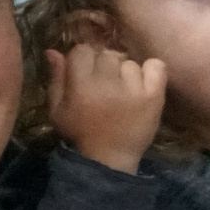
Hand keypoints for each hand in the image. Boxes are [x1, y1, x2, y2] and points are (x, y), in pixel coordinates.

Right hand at [46, 43, 165, 174]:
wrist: (109, 159)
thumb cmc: (80, 132)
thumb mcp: (58, 109)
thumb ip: (56, 78)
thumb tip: (53, 50)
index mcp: (80, 86)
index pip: (83, 50)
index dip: (83, 59)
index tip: (86, 73)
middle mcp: (107, 84)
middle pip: (107, 55)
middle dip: (105, 67)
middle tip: (105, 85)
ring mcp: (133, 90)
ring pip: (130, 63)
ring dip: (126, 73)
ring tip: (123, 91)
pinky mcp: (154, 97)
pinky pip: (156, 66)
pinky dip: (151, 71)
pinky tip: (143, 83)